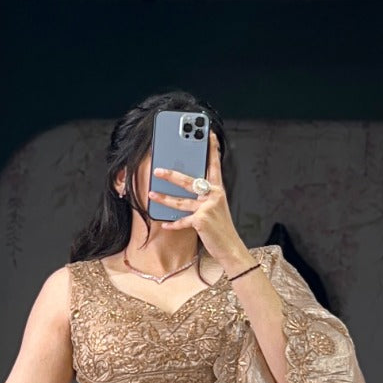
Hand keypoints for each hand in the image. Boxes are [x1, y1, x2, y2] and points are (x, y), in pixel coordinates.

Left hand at [151, 131, 251, 273]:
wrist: (230, 248)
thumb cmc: (221, 228)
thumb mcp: (216, 208)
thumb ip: (204, 197)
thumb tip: (186, 189)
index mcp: (218, 190)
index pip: (214, 165)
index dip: (212, 149)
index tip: (209, 134)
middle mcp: (214, 195)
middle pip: (189, 181)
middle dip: (171, 175)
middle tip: (158, 170)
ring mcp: (207, 207)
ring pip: (180, 201)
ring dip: (164, 198)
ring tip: (151, 194)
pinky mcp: (201, 220)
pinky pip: (182, 221)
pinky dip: (173, 224)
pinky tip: (164, 223)